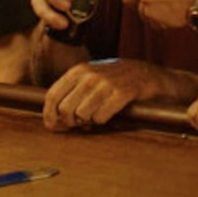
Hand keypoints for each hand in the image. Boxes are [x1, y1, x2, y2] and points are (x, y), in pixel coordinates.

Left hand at [43, 58, 183, 130]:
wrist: (148, 74)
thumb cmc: (116, 80)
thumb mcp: (90, 79)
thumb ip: (71, 93)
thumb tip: (52, 119)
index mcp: (78, 70)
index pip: (52, 95)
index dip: (49, 114)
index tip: (52, 126)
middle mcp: (90, 75)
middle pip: (65, 109)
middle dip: (70, 121)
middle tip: (82, 121)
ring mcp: (107, 83)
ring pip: (82, 115)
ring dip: (89, 120)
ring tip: (98, 113)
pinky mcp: (122, 93)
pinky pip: (101, 117)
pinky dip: (103, 120)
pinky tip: (110, 112)